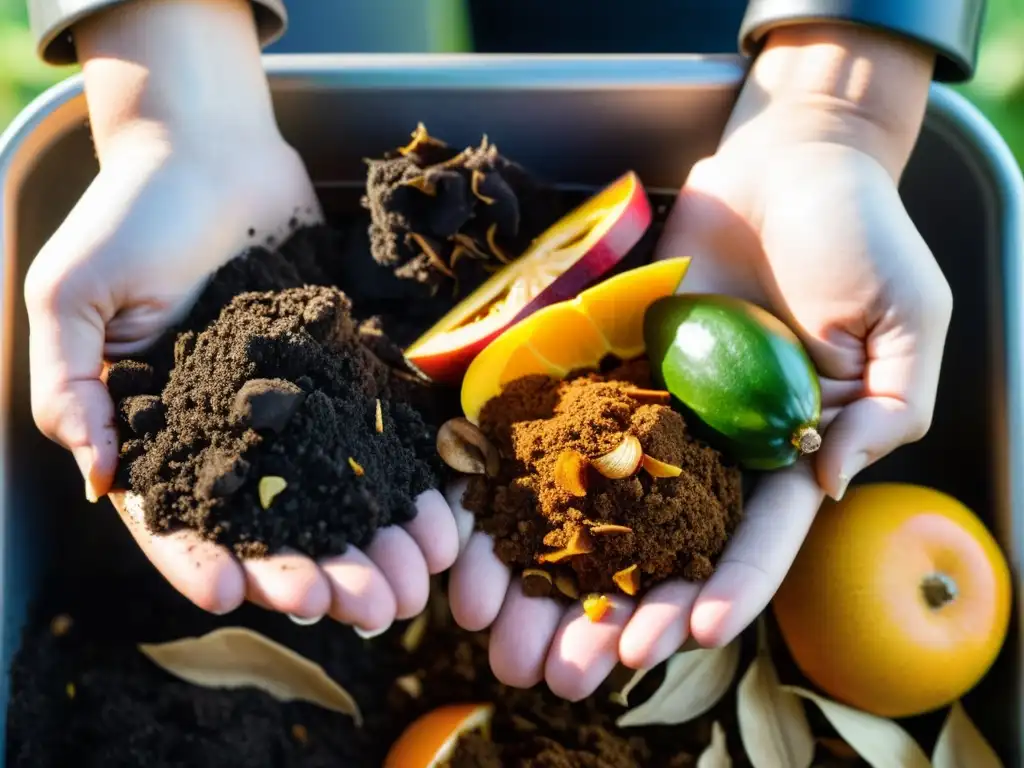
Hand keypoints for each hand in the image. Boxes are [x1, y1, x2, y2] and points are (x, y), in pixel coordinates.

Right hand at [25, 0, 460, 629]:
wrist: (214, 150)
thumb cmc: (132, 212)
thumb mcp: (73, 293)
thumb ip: (75, 383)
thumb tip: (97, 477)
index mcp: (160, 430)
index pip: (177, 518)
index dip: (202, 561)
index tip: (234, 594)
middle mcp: (230, 434)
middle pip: (272, 526)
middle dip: (312, 574)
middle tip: (357, 610)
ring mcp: (292, 410)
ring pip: (334, 499)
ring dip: (371, 547)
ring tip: (409, 586)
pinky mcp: (342, 378)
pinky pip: (376, 439)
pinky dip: (408, 485)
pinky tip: (439, 521)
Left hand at [445, 23, 948, 699]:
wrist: (787, 164)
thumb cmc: (862, 236)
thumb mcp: (908, 325)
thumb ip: (886, 412)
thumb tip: (831, 485)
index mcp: (792, 450)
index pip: (759, 536)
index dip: (730, 586)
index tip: (689, 634)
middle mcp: (718, 441)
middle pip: (669, 538)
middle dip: (627, 603)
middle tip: (573, 667)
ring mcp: (660, 403)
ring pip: (607, 494)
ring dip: (564, 559)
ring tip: (518, 616)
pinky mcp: (614, 360)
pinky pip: (571, 416)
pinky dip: (531, 466)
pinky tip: (490, 515)